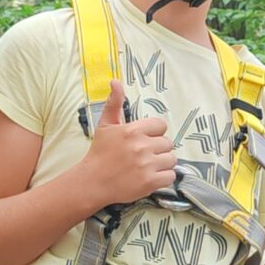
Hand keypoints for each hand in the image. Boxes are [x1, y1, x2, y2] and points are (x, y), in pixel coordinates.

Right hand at [81, 78, 178, 206]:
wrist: (92, 182)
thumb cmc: (100, 153)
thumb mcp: (105, 125)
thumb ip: (114, 103)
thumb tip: (116, 82)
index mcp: (133, 131)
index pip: (161, 125)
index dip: (154, 133)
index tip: (145, 140)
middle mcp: (141, 146)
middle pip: (168, 143)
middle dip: (158, 149)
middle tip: (144, 155)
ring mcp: (147, 165)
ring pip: (171, 159)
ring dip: (163, 163)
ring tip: (148, 166)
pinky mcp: (150, 182)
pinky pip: (170, 176)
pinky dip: (163, 178)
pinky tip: (150, 177)